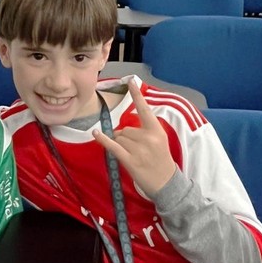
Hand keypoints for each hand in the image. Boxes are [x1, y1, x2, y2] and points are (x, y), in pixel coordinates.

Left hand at [94, 79, 175, 197]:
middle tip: (136, 149)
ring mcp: (139, 150)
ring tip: (133, 154)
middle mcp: (148, 138)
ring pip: (119, 137)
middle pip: (125, 128)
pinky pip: (113, 146)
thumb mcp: (160, 140)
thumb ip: (147, 128)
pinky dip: (103, 140)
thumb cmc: (160, 159)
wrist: (165, 182)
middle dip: (125, 137)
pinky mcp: (129, 160)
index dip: (137, 95)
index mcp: (157, 130)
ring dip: (121, 144)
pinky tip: (96, 134)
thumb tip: (128, 122)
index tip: (130, 81)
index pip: (145, 109)